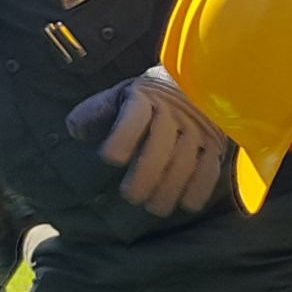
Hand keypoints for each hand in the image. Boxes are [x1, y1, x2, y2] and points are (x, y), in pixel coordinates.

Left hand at [64, 67, 228, 215]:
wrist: (198, 83)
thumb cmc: (149, 97)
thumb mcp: (122, 95)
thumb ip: (98, 111)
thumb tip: (75, 130)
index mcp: (145, 96)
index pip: (134, 115)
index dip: (123, 136)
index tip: (110, 158)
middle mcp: (174, 111)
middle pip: (161, 143)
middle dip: (146, 173)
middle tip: (131, 197)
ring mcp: (198, 127)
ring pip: (186, 159)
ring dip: (171, 187)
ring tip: (155, 208)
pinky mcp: (215, 142)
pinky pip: (210, 166)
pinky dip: (200, 187)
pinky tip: (187, 204)